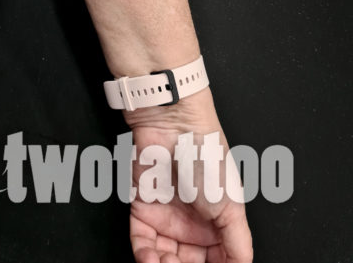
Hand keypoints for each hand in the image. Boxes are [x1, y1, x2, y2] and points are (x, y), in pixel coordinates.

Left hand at [124, 88, 253, 262]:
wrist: (174, 129)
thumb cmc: (207, 158)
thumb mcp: (232, 206)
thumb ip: (238, 243)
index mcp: (218, 224)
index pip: (217, 261)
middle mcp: (192, 224)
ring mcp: (166, 218)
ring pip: (163, 258)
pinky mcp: (142, 209)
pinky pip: (141, 242)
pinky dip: (144, 256)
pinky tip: (151, 260)